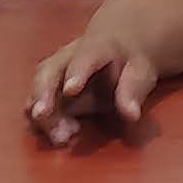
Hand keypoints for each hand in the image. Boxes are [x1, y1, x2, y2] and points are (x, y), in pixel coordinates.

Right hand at [28, 28, 169, 147]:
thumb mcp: (142, 70)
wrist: (119, 43)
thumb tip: (130, 114)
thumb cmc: (130, 57)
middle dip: (42, 94)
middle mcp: (69, 57)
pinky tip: (62, 138)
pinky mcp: (53, 90)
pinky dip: (44, 122)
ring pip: (40, 89)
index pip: (85, 57)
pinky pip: (40, 103)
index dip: (77, 72)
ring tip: (61, 138)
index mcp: (96, 46)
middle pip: (48, 71)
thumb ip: (134, 90)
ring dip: (43, 114)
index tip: (70, 90)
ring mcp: (57, 72)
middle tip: (41, 116)